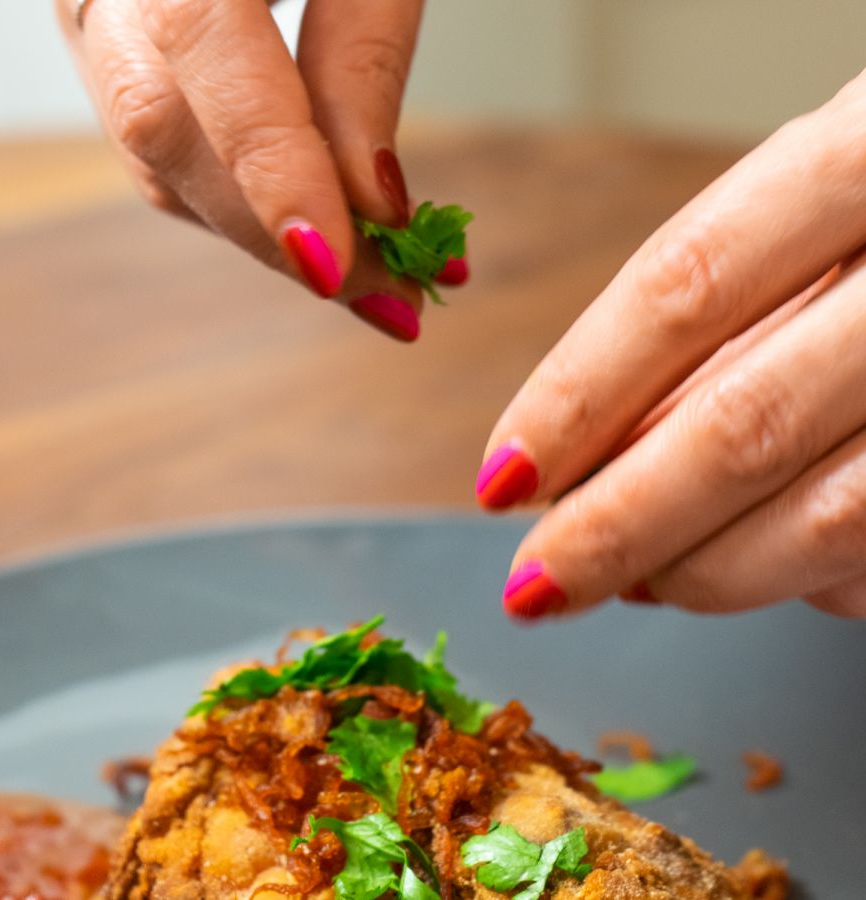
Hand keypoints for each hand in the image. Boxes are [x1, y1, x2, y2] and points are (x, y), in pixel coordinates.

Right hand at [56, 0, 457, 341]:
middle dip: (275, 227)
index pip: (198, 42)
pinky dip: (244, 200)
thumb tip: (376, 202)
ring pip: (156, 157)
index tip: (341, 260)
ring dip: (265, 231)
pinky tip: (316, 228)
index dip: (268, 162)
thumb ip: (363, 50)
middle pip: (160, 127)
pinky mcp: (109, 53)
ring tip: (376, 279)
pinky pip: (163, 151)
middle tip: (390, 295)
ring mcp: (87, 17)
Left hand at [477, 68, 865, 620]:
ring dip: (705, 571)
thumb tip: (581, 464)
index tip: (501, 478)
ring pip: (833, 515)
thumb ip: (709, 317)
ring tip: (636, 580)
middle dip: (616, 526)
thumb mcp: (808, 212)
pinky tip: (755, 562)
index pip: (682, 289)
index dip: (575, 398)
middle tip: (537, 585)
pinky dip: (806, 577)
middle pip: (743, 424)